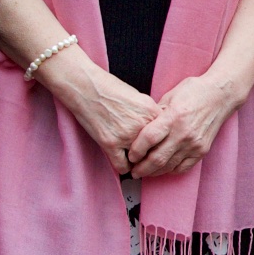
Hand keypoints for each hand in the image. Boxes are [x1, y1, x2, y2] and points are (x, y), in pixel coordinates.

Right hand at [51, 60, 163, 174]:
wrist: (86, 87)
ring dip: (137, 162)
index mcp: (152, 112)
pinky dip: (124, 167)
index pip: (166, 136)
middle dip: (151, 154)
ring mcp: (126, 136)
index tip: (157, 147)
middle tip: (146, 157)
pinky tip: (122, 161)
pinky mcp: (110, 144)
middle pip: (155, 150)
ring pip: (140, 161)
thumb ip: (151, 115)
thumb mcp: (140, 97)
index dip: (162, 142)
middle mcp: (142, 125)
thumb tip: (159, 130)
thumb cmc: (111, 89)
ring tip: (134, 160)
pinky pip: (122, 166)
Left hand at [128, 72, 242, 176]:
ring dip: (154, 172)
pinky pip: (183, 167)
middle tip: (133, 171)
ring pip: (169, 166)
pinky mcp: (202, 150)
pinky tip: (163, 169)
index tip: (130, 155)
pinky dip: (171, 170)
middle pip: (157, 158)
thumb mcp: (170, 96)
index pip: (149, 138)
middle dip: (142, 168)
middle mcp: (184, 133)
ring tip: (144, 172)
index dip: (136, 150)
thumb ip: (155, 114)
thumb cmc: (194, 91)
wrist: (221, 95)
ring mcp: (194, 144)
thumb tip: (140, 129)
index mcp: (173, 116)